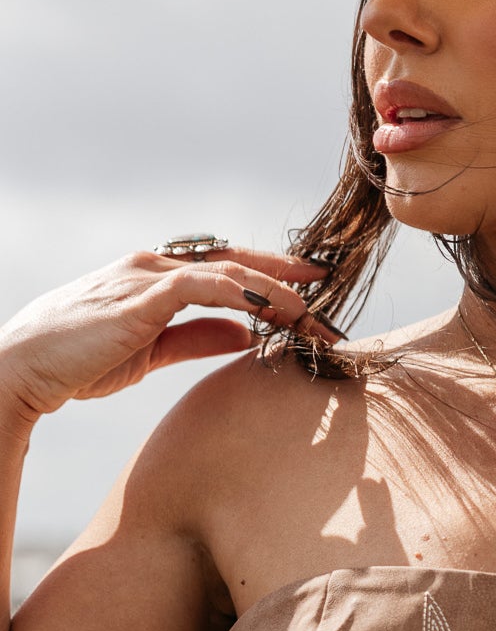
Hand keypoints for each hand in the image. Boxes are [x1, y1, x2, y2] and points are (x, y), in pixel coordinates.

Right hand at [0, 246, 339, 423]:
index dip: (269, 275)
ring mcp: (147, 276)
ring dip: (274, 290)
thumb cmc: (82, 361)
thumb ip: (198, 338)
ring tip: (312, 310)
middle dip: (284, 276)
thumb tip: (244, 335)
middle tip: (329, 291)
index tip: (310, 290)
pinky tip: (274, 310)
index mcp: (156, 276)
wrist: (27, 368)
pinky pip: (205, 285)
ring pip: (227, 270)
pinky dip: (243, 294)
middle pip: (234, 262)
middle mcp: (154, 265)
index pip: (224, 267)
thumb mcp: (153, 350)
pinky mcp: (142, 296)